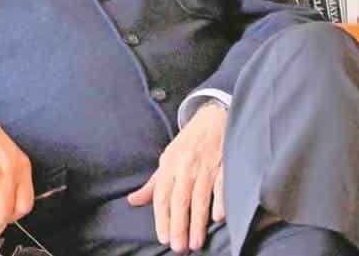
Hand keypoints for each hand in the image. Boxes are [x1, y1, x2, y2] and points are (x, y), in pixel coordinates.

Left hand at [127, 102, 227, 252]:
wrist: (213, 116)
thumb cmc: (189, 143)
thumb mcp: (167, 159)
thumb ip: (153, 184)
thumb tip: (133, 201)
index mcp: (169, 165)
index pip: (162, 195)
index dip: (162, 218)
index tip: (163, 237)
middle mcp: (186, 166)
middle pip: (180, 199)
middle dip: (179, 224)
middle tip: (178, 247)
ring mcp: (206, 165)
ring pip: (200, 196)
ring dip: (198, 221)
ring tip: (196, 242)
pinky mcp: (225, 164)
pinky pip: (222, 184)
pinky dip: (220, 200)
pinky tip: (219, 217)